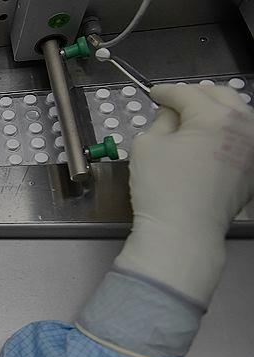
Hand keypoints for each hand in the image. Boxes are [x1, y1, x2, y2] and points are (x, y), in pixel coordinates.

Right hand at [116, 84, 253, 305]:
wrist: (184, 232)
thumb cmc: (161, 188)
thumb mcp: (147, 145)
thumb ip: (160, 121)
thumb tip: (171, 115)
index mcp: (215, 116)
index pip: (187, 94)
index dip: (166, 92)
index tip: (153, 93)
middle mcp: (243, 125)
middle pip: (220, 96)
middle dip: (196, 96)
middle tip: (175, 103)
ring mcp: (253, 147)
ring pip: (237, 115)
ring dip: (216, 111)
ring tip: (194, 120)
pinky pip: (243, 137)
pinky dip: (226, 132)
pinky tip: (209, 141)